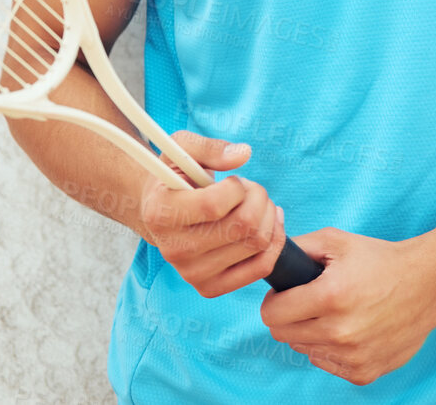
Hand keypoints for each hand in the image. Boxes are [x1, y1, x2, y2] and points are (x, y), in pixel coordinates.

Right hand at [139, 131, 287, 297]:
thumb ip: (210, 147)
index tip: (233, 180)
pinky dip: (275, 240)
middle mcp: (174, 250)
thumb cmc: (176, 177)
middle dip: (258, 197)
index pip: (215, 205)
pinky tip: (268, 222)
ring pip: (257, 243)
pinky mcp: (210, 288)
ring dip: (267, 215)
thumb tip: (243, 154)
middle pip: (243, 225)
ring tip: (253, 204)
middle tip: (250, 189)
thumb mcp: (183, 149)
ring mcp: (192, 274)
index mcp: (161, 214)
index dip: (236, 187)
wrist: (162, 213)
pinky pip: (261, 267)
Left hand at [260, 228, 435, 385]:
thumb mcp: (338, 241)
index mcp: (330, 296)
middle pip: (283, 335)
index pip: (271, 314)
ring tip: (332, 313)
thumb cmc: (381, 260)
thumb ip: (298, 248)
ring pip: (304, 349)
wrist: (428, 284)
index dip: (274, 300)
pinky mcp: (364, 372)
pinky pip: (326, 363)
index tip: (285, 294)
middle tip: (307, 302)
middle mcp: (340, 331)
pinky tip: (348, 329)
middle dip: (288, 316)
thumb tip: (268, 255)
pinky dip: (330, 348)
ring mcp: (353, 356)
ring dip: (310, 332)